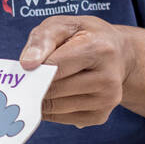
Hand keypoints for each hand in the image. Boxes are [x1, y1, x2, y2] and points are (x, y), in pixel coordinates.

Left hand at [20, 15, 134, 127]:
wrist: (119, 54)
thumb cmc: (85, 37)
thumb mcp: (64, 25)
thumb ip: (42, 39)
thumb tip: (27, 65)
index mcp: (100, 49)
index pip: (55, 66)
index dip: (35, 68)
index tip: (25, 67)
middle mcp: (108, 78)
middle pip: (54, 89)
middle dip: (36, 85)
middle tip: (28, 78)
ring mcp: (107, 100)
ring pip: (56, 107)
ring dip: (42, 98)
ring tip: (42, 85)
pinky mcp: (101, 116)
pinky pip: (62, 118)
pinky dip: (51, 109)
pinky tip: (55, 96)